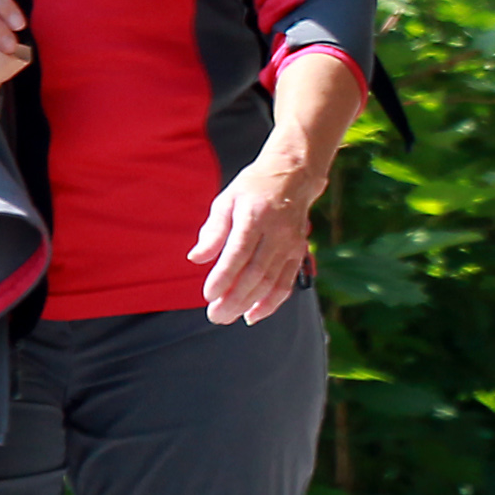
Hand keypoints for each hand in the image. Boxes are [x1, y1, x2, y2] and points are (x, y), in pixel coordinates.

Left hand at [190, 158, 320, 323]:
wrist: (293, 177)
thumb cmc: (252, 188)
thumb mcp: (226, 200)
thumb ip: (212, 230)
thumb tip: (196, 259)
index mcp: (255, 216)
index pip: (239, 253)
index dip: (224, 277)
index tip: (208, 295)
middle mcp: (277, 232)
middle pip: (256, 273)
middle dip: (234, 298)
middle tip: (215, 315)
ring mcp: (291, 244)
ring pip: (271, 282)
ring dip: (249, 304)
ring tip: (228, 317)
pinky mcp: (299, 253)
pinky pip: (286, 283)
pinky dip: (271, 303)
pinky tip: (253, 315)